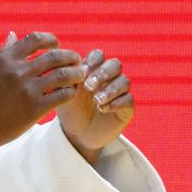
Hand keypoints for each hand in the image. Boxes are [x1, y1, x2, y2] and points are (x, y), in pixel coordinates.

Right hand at [0, 31, 86, 164]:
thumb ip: (1, 53)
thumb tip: (13, 35)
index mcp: (5, 60)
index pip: (35, 39)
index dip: (51, 40)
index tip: (56, 46)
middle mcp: (17, 72)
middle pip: (55, 55)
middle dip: (70, 56)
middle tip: (76, 60)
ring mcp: (28, 90)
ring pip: (63, 74)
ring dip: (76, 73)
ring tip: (81, 74)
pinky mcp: (35, 109)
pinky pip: (63, 95)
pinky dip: (71, 91)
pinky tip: (72, 92)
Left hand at [56, 49, 134, 164]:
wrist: (77, 135)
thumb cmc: (70, 111)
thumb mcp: (64, 95)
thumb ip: (66, 80)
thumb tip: (67, 67)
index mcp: (93, 70)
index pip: (98, 56)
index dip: (92, 62)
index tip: (80, 73)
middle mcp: (109, 78)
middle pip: (115, 64)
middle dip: (102, 73)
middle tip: (89, 86)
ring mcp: (120, 92)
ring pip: (124, 81)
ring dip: (110, 89)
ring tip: (96, 100)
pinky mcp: (127, 107)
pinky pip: (128, 99)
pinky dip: (116, 103)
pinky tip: (103, 108)